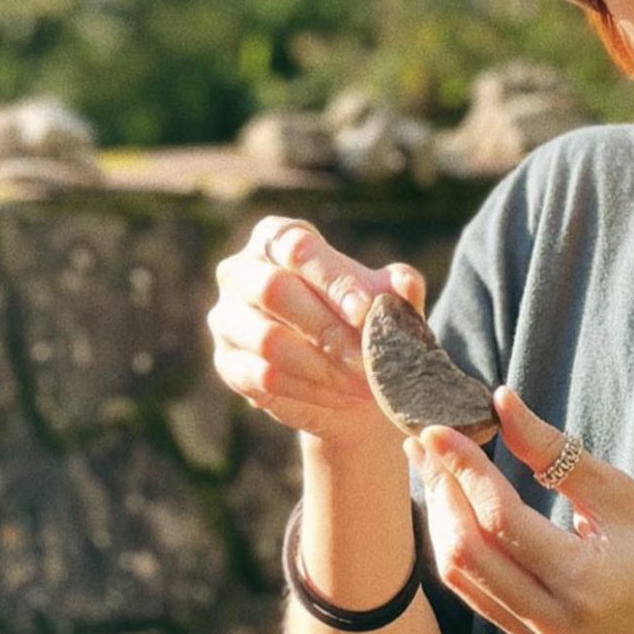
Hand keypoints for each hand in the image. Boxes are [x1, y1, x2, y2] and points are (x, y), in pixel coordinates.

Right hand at [208, 214, 426, 441]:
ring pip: (268, 339)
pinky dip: (308, 389)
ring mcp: (227, 317)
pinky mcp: (227, 361)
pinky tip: (340, 395)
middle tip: (369, 358)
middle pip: (273, 289)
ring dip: (321, 365)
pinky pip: (263, 377)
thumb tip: (406, 284)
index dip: (333, 279)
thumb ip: (398, 287)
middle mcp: (240, 271)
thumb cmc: (360, 319)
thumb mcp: (386, 299)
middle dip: (327, 327)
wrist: (344, 375)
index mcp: (276, 237)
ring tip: (363, 383)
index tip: (366, 311)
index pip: (298, 248)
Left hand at [405, 385, 633, 633]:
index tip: (437, 428)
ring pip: (463, 578)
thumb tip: (501, 402)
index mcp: (584, 584)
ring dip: (444, 519)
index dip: (463, 469)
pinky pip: (480, 595)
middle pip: (467, 553)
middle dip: (443, 492)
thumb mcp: (621, 492)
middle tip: (430, 442)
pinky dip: (463, 547)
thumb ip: (554, 451)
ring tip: (435, 466)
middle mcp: (556, 625)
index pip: (500, 520)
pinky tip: (457, 507)